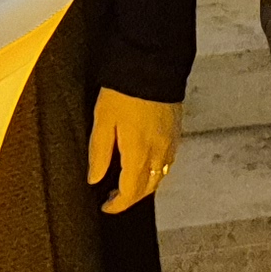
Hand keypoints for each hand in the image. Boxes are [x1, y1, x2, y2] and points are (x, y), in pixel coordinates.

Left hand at [89, 89, 181, 212]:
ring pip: (160, 177)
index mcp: (138, 153)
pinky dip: (156, 170)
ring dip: (144, 185)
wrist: (152, 64)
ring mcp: (170, 142)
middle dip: (131, 198)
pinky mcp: (176, 131)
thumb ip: (99, 154)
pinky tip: (145, 162)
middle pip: (147, 189)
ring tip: (127, 181)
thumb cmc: (124, 91)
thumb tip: (94, 179)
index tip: (106, 206)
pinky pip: (168, 161)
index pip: (130, 192)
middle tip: (113, 197)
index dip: (117, 205)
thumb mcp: (103, 121)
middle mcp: (159, 153)